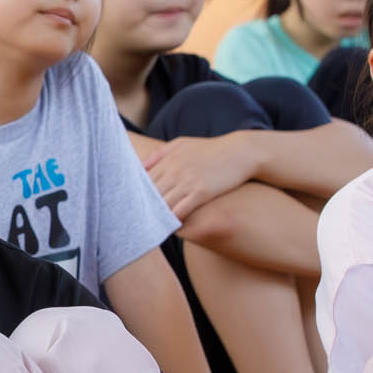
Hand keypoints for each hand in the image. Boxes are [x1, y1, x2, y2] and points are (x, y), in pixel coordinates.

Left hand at [143, 135, 258, 219]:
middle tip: (137, 222)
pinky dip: (173, 220)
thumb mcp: (182, 144)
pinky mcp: (201, 192)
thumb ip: (159, 154)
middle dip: (142, 209)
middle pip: (149, 195)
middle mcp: (173, 171)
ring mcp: (187, 182)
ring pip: (162, 205)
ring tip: (151, 228)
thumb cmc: (210, 149)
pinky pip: (180, 211)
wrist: (240, 151)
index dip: (135, 195)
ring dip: (156, 217)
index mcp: (167, 160)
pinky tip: (170, 227)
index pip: (141, 181)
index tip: (132, 207)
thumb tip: (139, 167)